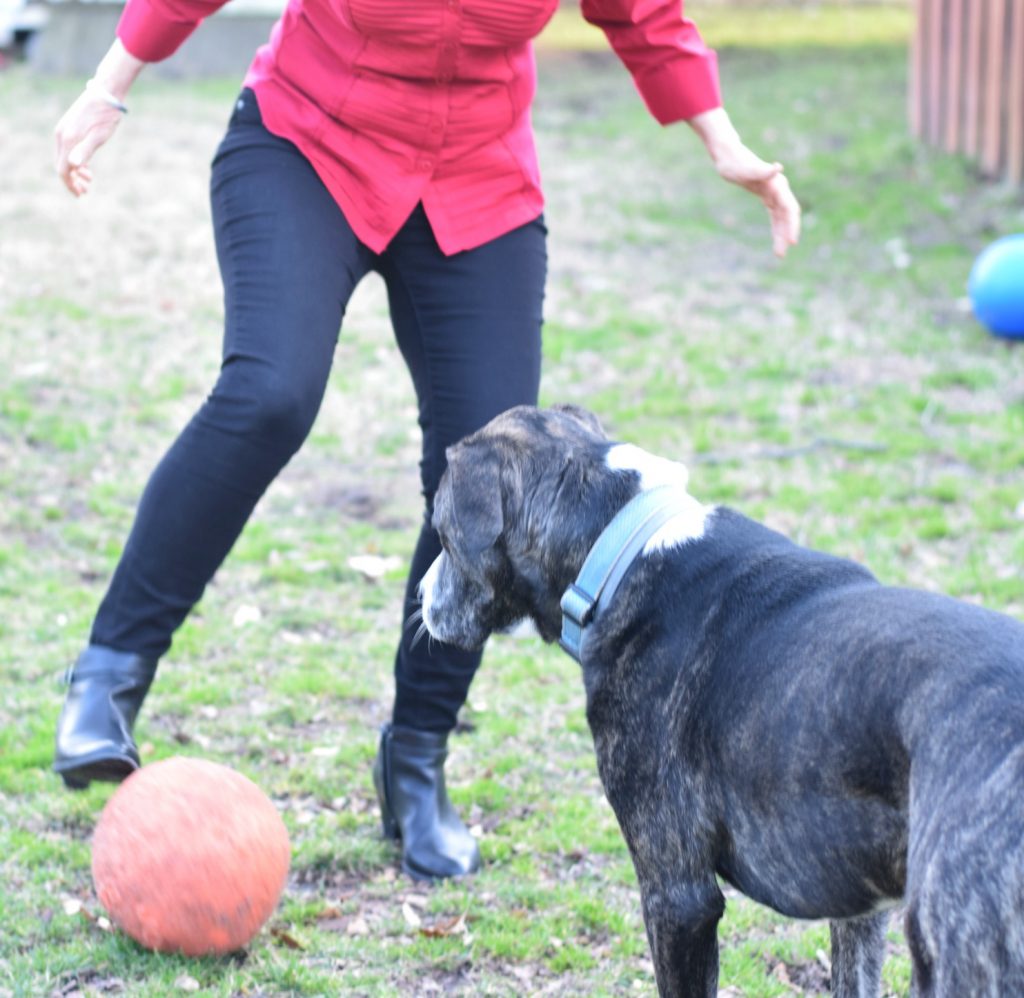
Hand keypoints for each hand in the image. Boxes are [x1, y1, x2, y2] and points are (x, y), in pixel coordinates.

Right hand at [54, 88, 124, 196]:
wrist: (106, 93)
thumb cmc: (105, 116)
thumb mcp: (98, 136)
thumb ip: (85, 151)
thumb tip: (74, 166)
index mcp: (67, 140)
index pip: (63, 169)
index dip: (71, 184)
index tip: (81, 194)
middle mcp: (61, 135)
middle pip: (62, 164)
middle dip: (73, 180)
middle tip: (86, 190)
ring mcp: (64, 130)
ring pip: (64, 157)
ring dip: (75, 171)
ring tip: (89, 179)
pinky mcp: (69, 127)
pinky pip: (68, 149)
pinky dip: (75, 160)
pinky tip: (86, 165)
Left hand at [712, 143, 800, 258]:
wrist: (729, 154)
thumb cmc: (734, 162)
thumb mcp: (744, 168)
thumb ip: (760, 170)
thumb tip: (777, 168)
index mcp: (775, 184)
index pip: (789, 208)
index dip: (791, 225)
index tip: (791, 241)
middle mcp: (778, 188)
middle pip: (788, 215)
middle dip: (787, 234)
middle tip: (781, 254)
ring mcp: (774, 193)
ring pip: (782, 218)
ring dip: (782, 235)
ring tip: (779, 254)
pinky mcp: (767, 196)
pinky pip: (775, 215)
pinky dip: (777, 228)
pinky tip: (776, 240)